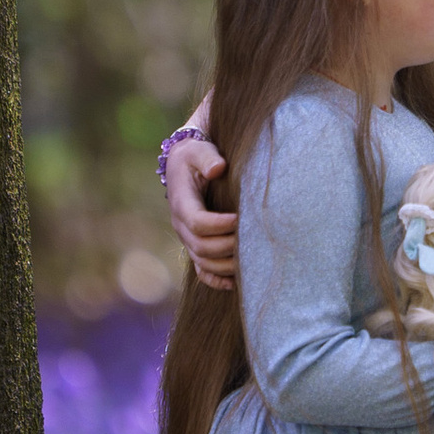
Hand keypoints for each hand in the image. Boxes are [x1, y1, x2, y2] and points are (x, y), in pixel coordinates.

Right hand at [167, 132, 238, 286]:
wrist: (185, 164)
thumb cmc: (196, 155)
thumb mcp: (198, 150)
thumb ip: (207, 158)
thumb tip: (218, 169)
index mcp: (182, 203)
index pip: (198, 223)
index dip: (220, 225)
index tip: (241, 219)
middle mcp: (181, 225)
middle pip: (202, 247)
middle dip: (228, 246)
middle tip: (253, 238)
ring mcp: (187, 238)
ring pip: (203, 262)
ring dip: (226, 264)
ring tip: (250, 259)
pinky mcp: (195, 245)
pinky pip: (202, 270)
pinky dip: (216, 279)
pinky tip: (235, 282)